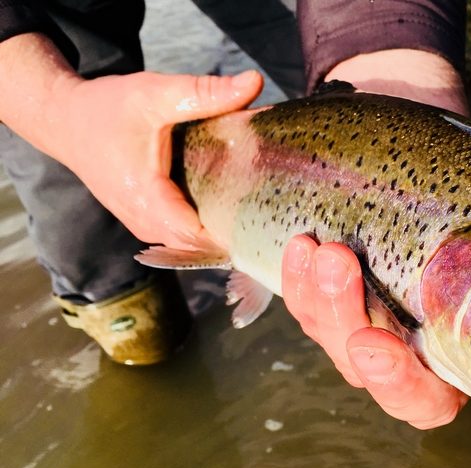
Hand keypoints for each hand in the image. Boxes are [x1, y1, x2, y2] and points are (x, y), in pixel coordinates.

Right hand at [0, 33, 262, 249]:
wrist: (63, 119)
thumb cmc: (107, 107)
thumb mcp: (157, 93)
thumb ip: (206, 92)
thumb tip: (255, 82)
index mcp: (147, 198)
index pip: (199, 237)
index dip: (234, 232)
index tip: (267, 215)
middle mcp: (143, 220)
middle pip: (199, 246)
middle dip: (234, 233)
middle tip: (270, 211)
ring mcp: (142, 224)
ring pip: (190, 245)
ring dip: (219, 232)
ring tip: (255, 211)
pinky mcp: (144, 220)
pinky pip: (180, 236)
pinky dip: (203, 227)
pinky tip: (229, 208)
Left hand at [282, 132, 470, 467]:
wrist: (400, 166)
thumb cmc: (469, 191)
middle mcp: (431, 351)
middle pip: (412, 396)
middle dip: (391, 376)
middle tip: (376, 341)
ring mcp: (377, 331)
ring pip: (348, 353)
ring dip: (333, 313)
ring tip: (329, 256)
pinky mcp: (330, 306)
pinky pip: (312, 313)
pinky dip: (303, 285)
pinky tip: (304, 247)